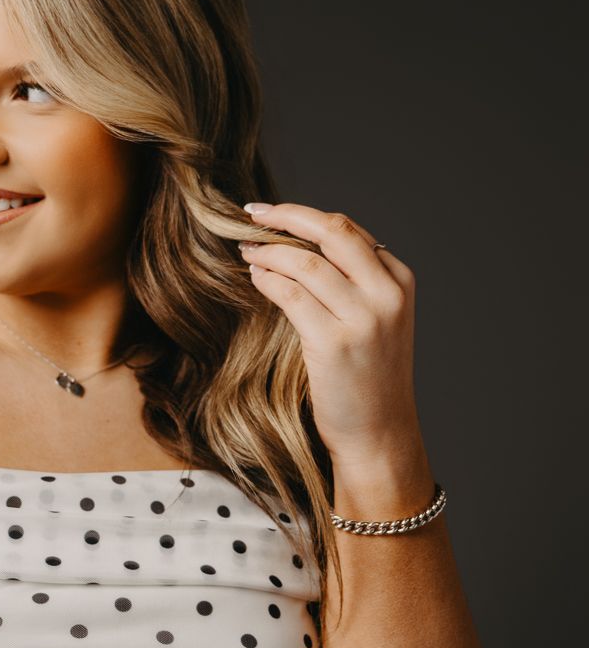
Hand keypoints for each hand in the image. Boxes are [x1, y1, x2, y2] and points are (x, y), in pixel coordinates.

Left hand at [236, 201, 421, 468]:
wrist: (379, 433)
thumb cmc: (368, 376)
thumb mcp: (375, 320)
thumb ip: (352, 282)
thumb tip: (297, 244)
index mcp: (399, 281)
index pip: (347, 230)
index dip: (304, 217)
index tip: (273, 214)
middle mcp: (386, 294)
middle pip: (331, 232)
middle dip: (285, 217)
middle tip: (252, 214)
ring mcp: (363, 318)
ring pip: (305, 263)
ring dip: (268, 252)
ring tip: (247, 252)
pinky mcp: (334, 344)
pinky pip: (290, 294)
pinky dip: (267, 279)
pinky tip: (255, 277)